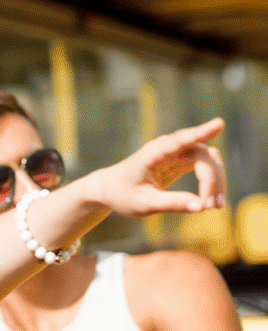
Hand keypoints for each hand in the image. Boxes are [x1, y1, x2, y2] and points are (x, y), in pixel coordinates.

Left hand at [99, 118, 225, 216]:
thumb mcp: (144, 204)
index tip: (219, 124)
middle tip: (210, 207)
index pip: (179, 141)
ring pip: (209, 159)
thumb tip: (201, 207)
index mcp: (152, 154)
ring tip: (214, 207)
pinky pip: (206, 165)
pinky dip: (212, 181)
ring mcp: (177, 151)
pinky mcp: (183, 160)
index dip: (200, 132)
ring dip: (216, 180)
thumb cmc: (124, 194)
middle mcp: (167, 147)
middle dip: (212, 179)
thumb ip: (171, 204)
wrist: (112, 188)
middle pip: (202, 154)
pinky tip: (211, 200)